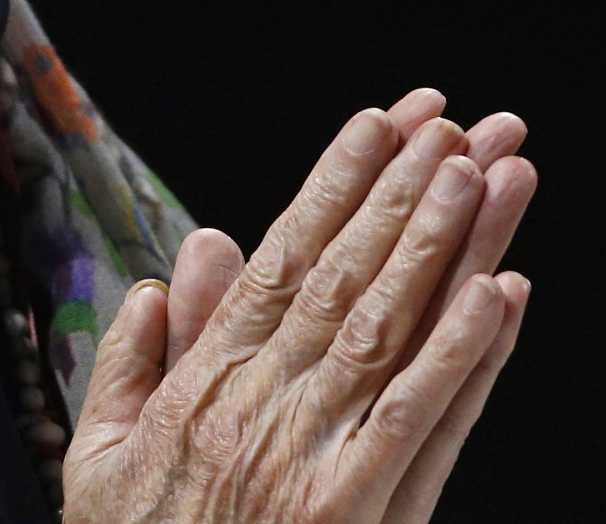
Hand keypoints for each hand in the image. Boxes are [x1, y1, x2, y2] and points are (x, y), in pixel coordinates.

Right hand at [60, 91, 536, 523]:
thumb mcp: (102, 459)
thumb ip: (137, 359)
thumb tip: (178, 267)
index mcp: (202, 386)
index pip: (282, 259)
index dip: (338, 183)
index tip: (386, 121)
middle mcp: (258, 410)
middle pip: (347, 276)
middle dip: (408, 189)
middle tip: (462, 121)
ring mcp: (311, 464)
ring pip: (390, 330)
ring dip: (444, 244)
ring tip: (490, 171)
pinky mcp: (357, 518)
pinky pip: (421, 426)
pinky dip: (465, 357)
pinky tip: (503, 293)